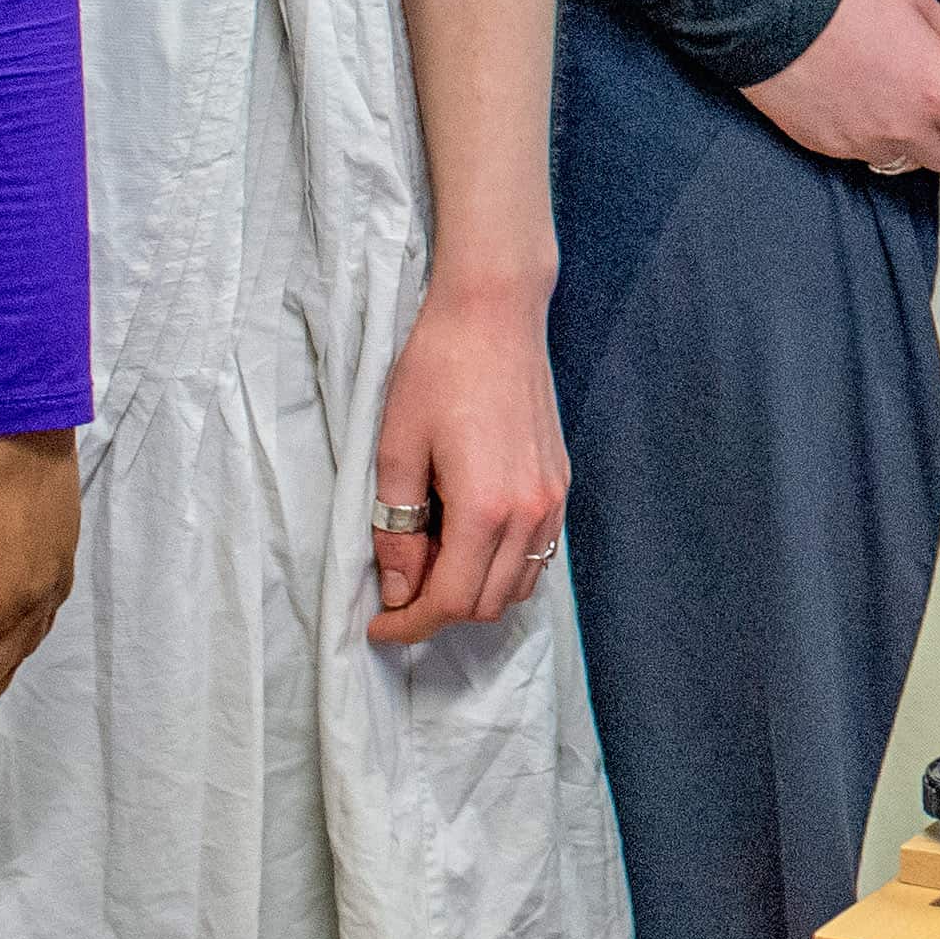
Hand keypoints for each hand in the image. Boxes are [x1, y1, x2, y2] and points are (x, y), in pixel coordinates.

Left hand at [362, 278, 570, 645]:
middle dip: (438, 612)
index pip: (450, 599)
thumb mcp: (396, 450)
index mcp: (485, 508)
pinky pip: (538, 553)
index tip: (379, 625)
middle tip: (397, 593)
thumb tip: (397, 587)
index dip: (410, 623)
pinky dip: (503, 568)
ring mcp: (552, 498)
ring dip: (474, 593)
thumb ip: (395, 528)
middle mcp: (530, 512)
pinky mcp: (561, 483)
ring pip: (518, 584)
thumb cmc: (437, 371)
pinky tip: (470, 543)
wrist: (495, 313)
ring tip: (431, 567)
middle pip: (486, 603)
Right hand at [739, 0, 939, 177]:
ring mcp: (865, 143)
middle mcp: (906, 130)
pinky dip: (888, 139)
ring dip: (932, 145)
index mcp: (939, 92)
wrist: (766, 5)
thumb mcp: (920, 2)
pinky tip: (880, 108)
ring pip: (916, 162)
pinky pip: (873, 155)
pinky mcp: (829, 146)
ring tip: (930, 114)